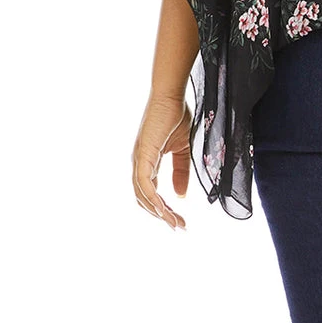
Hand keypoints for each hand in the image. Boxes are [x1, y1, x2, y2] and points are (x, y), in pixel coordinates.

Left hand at [132, 93, 192, 229]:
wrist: (172, 96)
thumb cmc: (176, 117)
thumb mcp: (182, 149)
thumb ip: (181, 171)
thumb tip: (180, 196)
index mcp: (147, 163)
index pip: (151, 193)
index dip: (164, 209)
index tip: (180, 221)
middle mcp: (139, 164)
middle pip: (145, 199)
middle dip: (161, 215)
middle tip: (179, 226)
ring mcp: (139, 161)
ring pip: (143, 195)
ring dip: (159, 211)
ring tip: (175, 222)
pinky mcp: (142, 155)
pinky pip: (144, 184)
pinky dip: (152, 198)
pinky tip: (164, 208)